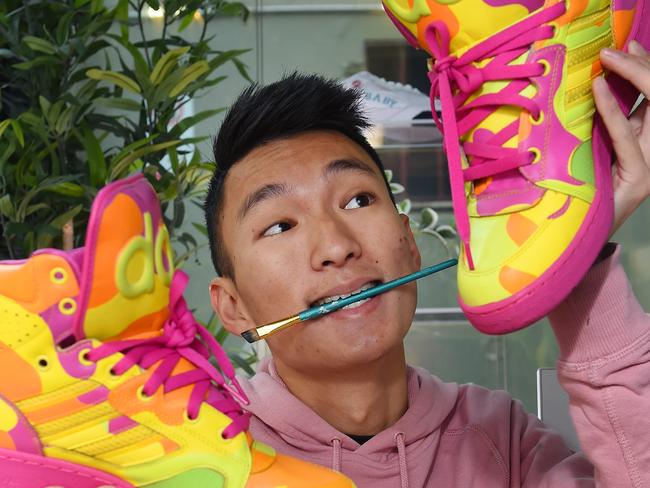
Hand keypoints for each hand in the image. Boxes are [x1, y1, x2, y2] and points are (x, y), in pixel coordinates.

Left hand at [593, 40, 649, 235]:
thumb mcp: (593, 152)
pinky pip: (627, 136)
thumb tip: (591, 89)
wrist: (578, 235)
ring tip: (610, 59)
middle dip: (643, 68)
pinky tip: (600, 89)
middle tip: (617, 48)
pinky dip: (613, 110)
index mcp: (648, 145)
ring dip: (635, 79)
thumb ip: (601, 128)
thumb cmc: (581, 193)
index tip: (627, 48)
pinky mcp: (641, 178)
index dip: (645, 70)